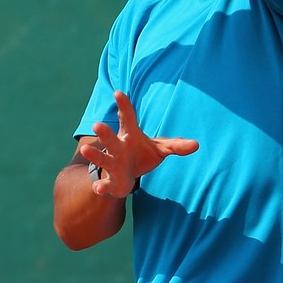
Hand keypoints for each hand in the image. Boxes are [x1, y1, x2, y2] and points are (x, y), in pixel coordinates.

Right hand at [79, 91, 199, 197]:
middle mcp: (118, 148)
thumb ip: (176, 145)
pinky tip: (99, 189)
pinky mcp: (111, 182)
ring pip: (103, 159)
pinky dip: (101, 187)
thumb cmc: (142, 155)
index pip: (128, 119)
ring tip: (85, 149)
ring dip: (95, 155)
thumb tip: (196, 145)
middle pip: (111, 140)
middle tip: (97, 124)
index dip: (124, 106)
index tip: (118, 93)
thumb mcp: (160, 148)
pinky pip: (104, 185)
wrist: (125, 176)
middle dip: (105, 133)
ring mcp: (113, 164)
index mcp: (130, 136)